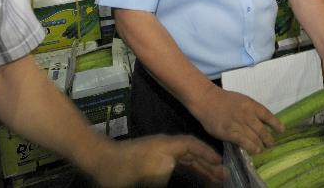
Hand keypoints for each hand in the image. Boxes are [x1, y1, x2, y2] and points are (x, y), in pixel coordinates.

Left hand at [84, 134, 224, 187]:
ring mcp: (158, 153)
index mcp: (166, 146)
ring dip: (199, 168)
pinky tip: (192, 177)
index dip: (207, 153)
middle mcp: (165, 147)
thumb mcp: (146, 173)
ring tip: (213, 179)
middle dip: (207, 164)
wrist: (100, 163)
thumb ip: (166, 170)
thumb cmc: (123, 169)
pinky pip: (175, 163)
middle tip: (223, 176)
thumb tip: (177, 167)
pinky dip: (187, 169)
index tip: (220, 163)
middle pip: (191, 153)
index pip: (192, 145)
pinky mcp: (152, 160)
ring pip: (184, 159)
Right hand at [190, 86, 282, 153]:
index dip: (276, 124)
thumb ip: (251, 110)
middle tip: (271, 144)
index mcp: (251, 104)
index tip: (281, 130)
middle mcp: (246, 114)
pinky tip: (254, 151)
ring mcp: (238, 124)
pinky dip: (251, 147)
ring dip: (260, 146)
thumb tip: (262, 121)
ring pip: (254, 138)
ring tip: (262, 149)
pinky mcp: (229, 133)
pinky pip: (243, 142)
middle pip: (262, 130)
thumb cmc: (225, 100)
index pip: (267, 115)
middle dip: (268, 139)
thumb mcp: (242, 100)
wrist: (207, 100)